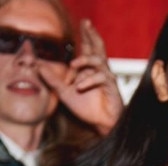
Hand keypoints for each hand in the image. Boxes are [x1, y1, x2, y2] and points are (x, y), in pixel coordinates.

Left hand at [39, 19, 123, 134]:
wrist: (100, 124)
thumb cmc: (86, 109)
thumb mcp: (65, 93)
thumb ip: (53, 80)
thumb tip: (38, 67)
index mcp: (90, 69)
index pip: (88, 48)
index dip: (86, 37)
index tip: (81, 29)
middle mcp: (100, 70)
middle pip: (97, 47)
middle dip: (91, 35)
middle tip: (86, 23)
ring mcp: (106, 77)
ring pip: (97, 61)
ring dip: (84, 61)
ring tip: (73, 66)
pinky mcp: (111, 87)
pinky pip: (100, 78)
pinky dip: (88, 80)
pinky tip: (79, 87)